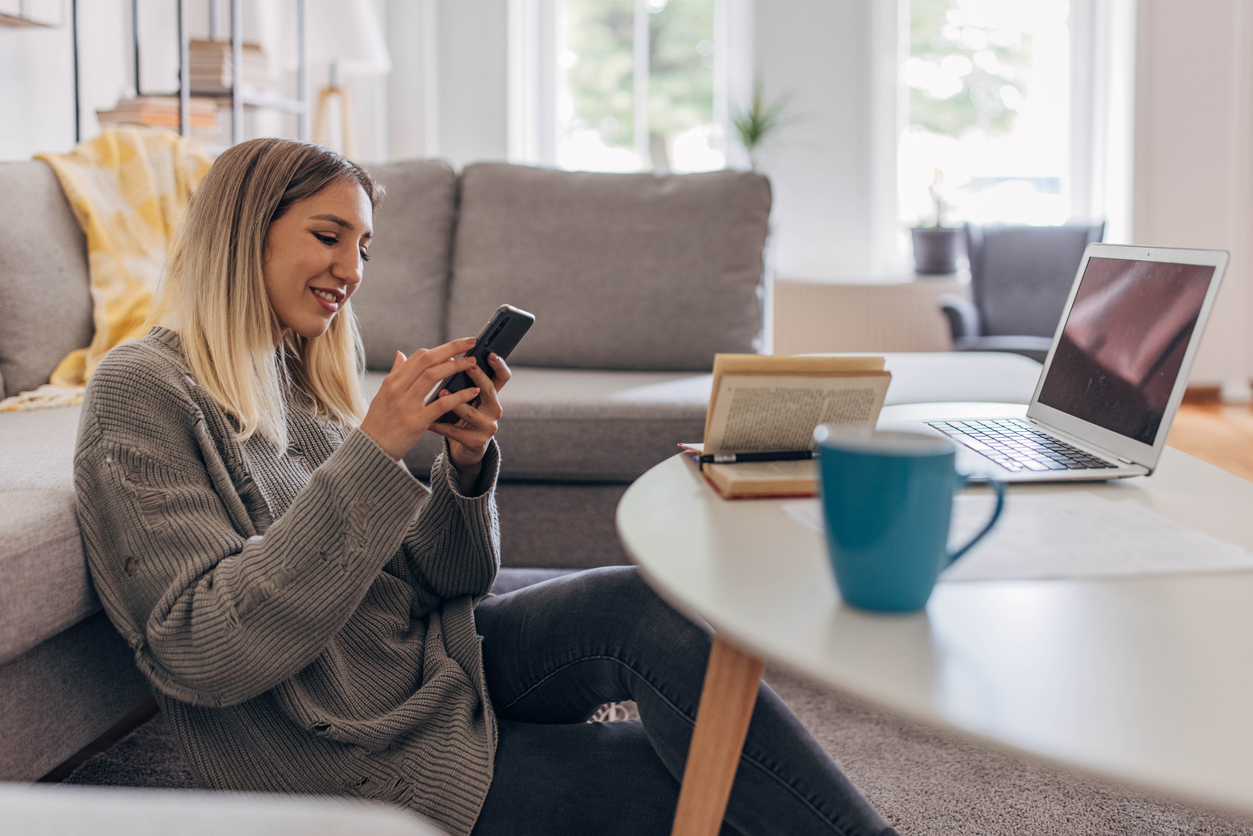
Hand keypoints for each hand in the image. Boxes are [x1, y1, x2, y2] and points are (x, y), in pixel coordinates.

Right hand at [359, 337, 482, 461]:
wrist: (370, 450)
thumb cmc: (379, 423)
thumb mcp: (382, 395)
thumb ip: (395, 374)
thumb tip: (400, 353)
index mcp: (392, 382)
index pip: (419, 357)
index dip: (440, 349)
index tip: (457, 346)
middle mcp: (398, 389)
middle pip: (427, 360)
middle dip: (452, 348)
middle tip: (471, 341)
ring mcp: (406, 404)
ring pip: (433, 376)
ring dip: (456, 366)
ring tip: (472, 363)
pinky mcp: (416, 422)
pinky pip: (441, 404)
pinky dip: (459, 395)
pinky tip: (472, 391)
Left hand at [427, 353, 511, 490]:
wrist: (464, 448)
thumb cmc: (461, 416)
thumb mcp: (465, 397)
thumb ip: (459, 377)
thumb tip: (445, 354)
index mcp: (491, 395)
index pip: (502, 377)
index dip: (500, 365)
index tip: (490, 353)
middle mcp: (493, 409)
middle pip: (490, 390)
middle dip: (479, 377)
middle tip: (467, 367)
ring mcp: (487, 426)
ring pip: (471, 412)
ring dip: (455, 402)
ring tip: (441, 393)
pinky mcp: (476, 442)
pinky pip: (455, 432)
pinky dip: (440, 426)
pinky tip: (428, 421)